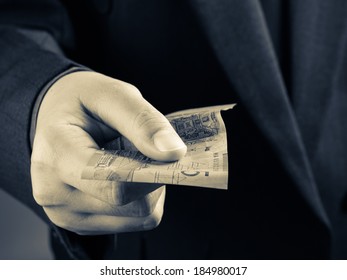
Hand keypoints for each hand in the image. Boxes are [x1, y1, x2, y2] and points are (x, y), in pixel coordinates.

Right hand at [30, 71, 186, 234]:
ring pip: (138, 218)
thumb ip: (143, 121)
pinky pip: (131, 222)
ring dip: (147, 190)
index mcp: (58, 155)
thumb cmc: (81, 103)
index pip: (115, 185)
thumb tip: (173, 153)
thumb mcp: (110, 94)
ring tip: (129, 161)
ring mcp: (65, 214)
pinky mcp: (80, 223)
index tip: (169, 155)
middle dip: (152, 178)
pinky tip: (122, 176)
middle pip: (132, 206)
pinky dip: (138, 200)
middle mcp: (55, 194)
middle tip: (146, 151)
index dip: (152, 174)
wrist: (54, 117)